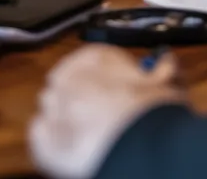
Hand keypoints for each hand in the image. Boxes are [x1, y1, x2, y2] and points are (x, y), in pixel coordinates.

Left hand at [30, 44, 186, 178]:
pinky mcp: (43, 141)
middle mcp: (71, 77)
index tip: (109, 87)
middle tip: (98, 112)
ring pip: (51, 106)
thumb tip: (166, 64)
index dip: (99, 75)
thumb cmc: (155, 112)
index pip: (87, 59)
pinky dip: (51, 139)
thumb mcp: (166, 81)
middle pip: (65, 81)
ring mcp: (54, 108)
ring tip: (85, 132)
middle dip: (78, 94)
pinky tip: (70, 146)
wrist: (144, 148)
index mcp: (96, 58)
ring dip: (64, 116)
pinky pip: (40, 134)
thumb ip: (161, 70)